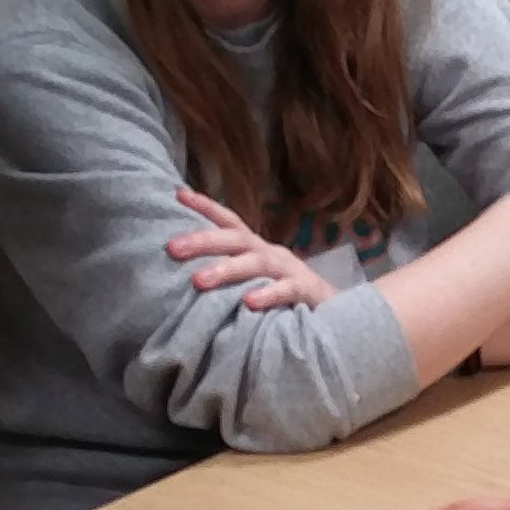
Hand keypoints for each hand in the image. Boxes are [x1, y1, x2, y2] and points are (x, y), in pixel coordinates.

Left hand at [163, 188, 336, 309]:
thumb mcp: (255, 282)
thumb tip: (185, 276)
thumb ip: (229, 276)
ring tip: (198, 280)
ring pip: (257, 263)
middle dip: (203, 241)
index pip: (230, 221)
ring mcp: (289, 270)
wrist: (337, 315)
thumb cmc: (284, 299)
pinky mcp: (305, 291)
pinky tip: (248, 302)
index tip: (178, 194)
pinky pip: (286, 291)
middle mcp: (271, 253)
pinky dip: (267, 294)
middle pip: (236, 239)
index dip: (206, 206)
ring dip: (227, 270)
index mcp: (256, 249)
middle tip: (172, 247)